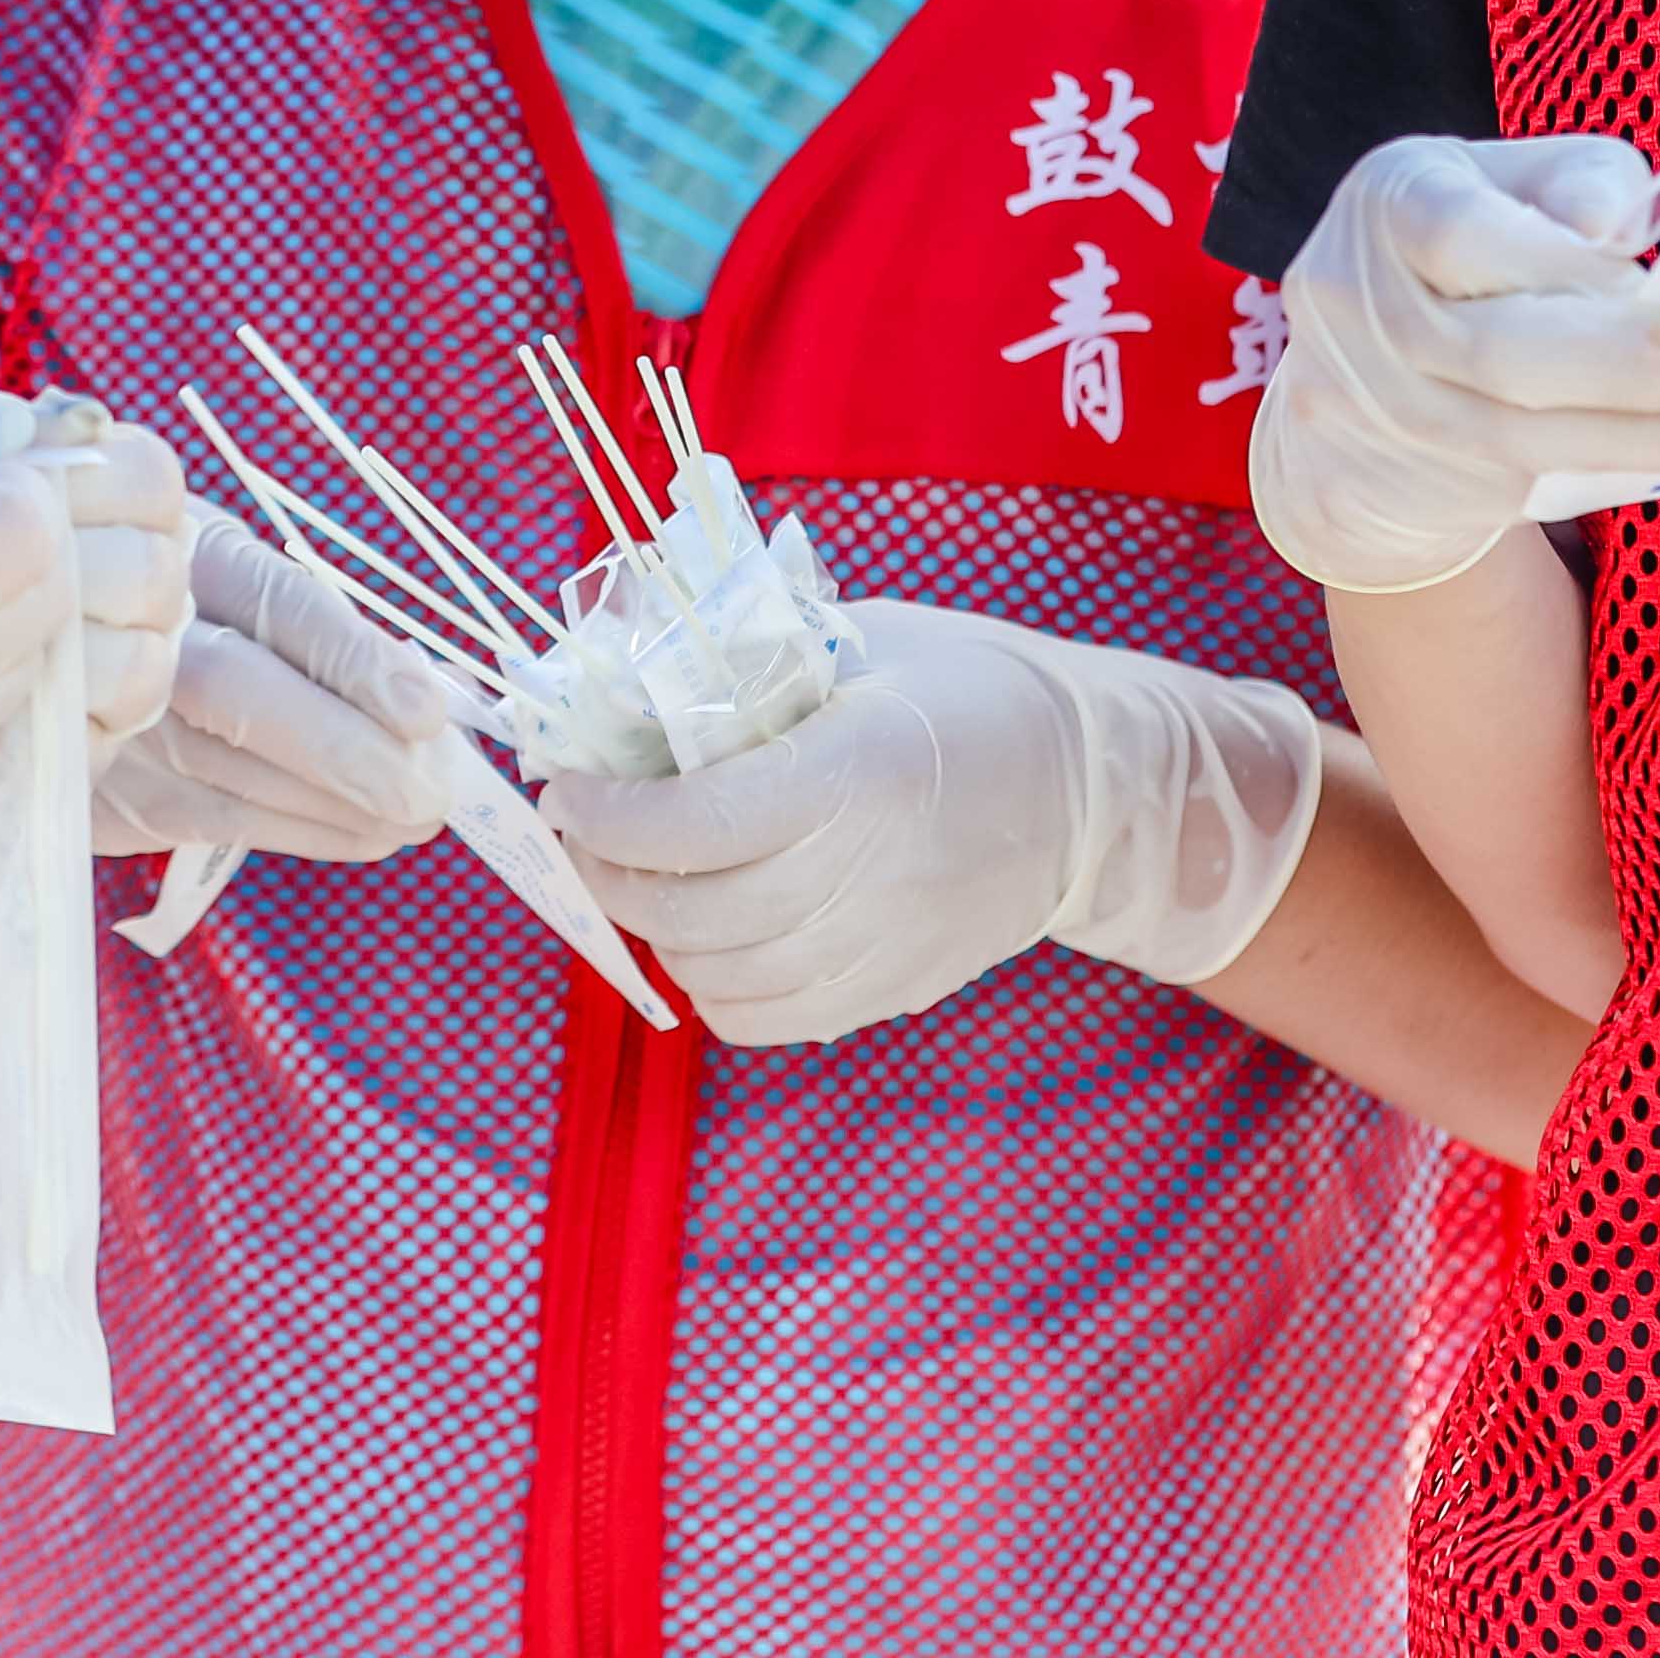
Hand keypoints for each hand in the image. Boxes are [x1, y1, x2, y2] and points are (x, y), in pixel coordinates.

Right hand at [0, 396, 191, 900]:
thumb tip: (7, 448)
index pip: (25, 535)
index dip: (61, 484)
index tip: (47, 455)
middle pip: (69, 612)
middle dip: (117, 543)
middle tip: (116, 497)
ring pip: (67, 696)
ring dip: (106, 626)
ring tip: (95, 568)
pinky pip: (18, 761)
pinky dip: (58, 701)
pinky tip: (42, 649)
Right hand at [95, 511, 466, 866]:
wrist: (85, 656)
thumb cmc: (213, 615)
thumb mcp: (262, 588)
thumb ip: (331, 634)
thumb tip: (435, 701)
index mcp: (195, 556)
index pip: (275, 600)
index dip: (351, 657)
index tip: (425, 711)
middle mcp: (141, 630)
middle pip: (237, 691)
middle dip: (344, 750)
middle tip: (429, 794)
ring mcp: (113, 713)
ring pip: (230, 770)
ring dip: (340, 806)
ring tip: (417, 815)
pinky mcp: (110, 788)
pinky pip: (218, 821)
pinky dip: (308, 833)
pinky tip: (368, 833)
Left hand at [541, 601, 1322, 1045]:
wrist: (1092, 790)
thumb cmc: (971, 691)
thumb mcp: (863, 641)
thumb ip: (747, 656)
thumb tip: (620, 654)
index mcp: (856, 772)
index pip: (696, 820)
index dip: (608, 812)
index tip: (567, 784)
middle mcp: (865, 873)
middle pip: (690, 909)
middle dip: (608, 870)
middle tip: (583, 829)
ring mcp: (879, 947)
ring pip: (715, 974)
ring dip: (651, 929)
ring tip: (635, 874)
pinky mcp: (890, 992)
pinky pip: (762, 1019)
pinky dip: (709, 986)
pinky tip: (701, 933)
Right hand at [1249, 132, 1659, 592]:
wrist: (1340, 393)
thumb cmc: (1454, 253)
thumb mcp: (1492, 181)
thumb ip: (1567, 178)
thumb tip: (1612, 219)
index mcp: (1388, 208)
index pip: (1459, 234)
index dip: (1554, 257)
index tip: (1644, 268)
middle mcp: (1367, 312)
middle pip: (1502, 352)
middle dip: (1638, 363)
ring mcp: (1389, 410)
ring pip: (1530, 433)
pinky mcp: (1425, 481)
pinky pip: (1542, 475)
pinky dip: (1636, 460)